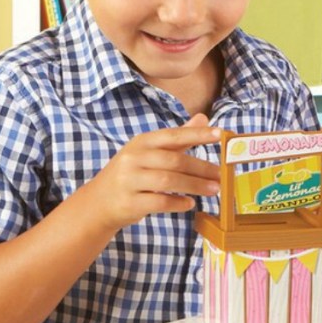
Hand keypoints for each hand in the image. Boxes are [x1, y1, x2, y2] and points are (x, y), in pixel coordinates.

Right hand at [81, 114, 220, 231]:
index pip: (173, 135)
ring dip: (195, 186)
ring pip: (168, 181)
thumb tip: (203, 118)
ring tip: (214, 190)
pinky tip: (190, 204)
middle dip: (202, 168)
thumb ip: (178, 138)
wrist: (98, 202)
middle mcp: (133, 158)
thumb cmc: (132, 174)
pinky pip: (159, 202)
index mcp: (142, 142)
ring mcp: (129, 180)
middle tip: (223, 175)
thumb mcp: (150, 152)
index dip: (197, 134)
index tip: (220, 134)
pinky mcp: (129, 202)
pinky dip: (177, 203)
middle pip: (174, 161)